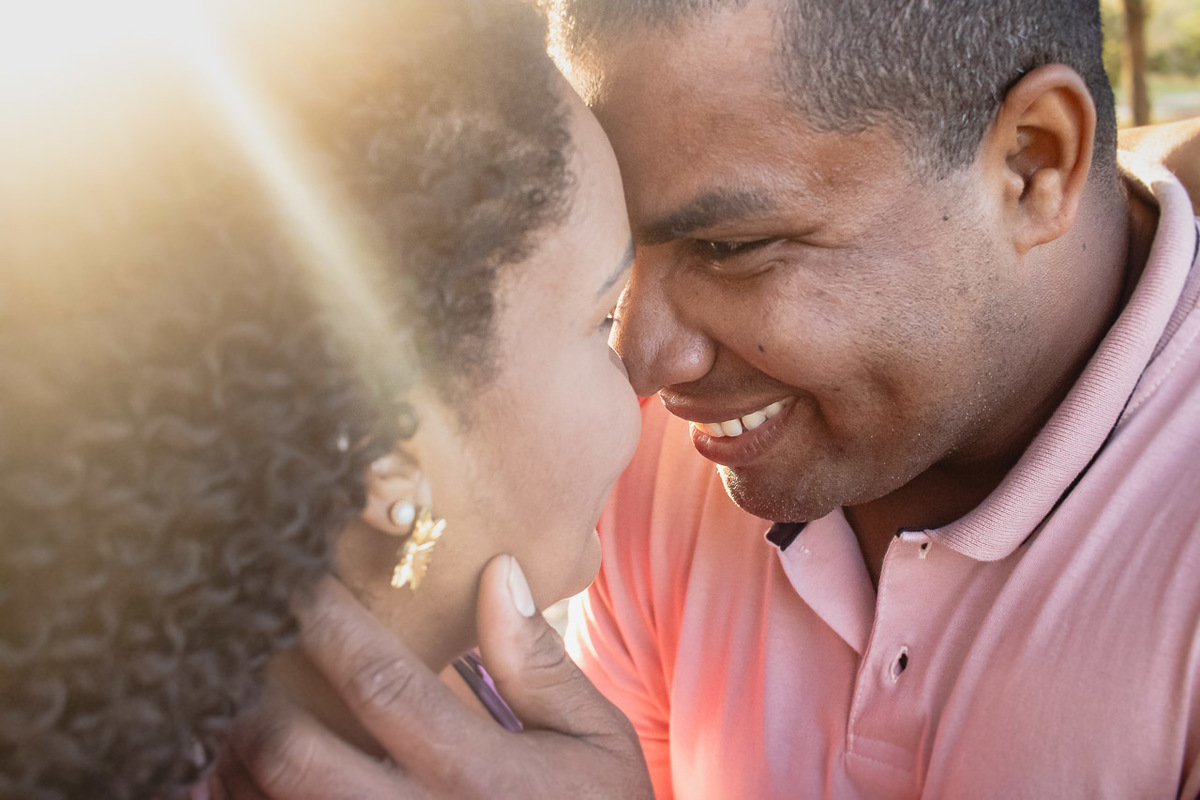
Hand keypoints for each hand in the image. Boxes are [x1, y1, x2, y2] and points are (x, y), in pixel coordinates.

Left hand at [207, 556, 652, 798]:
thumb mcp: (593, 738)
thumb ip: (539, 661)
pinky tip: (236, 771)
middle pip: (292, 756)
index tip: (301, 580)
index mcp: (475, 775)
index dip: (330, 625)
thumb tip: (497, 571)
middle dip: (252, 695)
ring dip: (233, 755)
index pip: (380, 684)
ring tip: (230, 704)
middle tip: (243, 647)